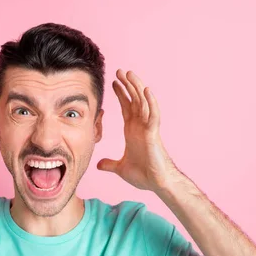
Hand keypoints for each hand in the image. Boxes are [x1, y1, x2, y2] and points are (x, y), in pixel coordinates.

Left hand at [97, 69, 177, 191]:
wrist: (157, 184)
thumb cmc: (144, 175)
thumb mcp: (120, 168)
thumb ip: (110, 164)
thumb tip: (98, 164)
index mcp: (133, 130)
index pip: (127, 107)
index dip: (121, 94)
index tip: (114, 82)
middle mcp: (141, 126)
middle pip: (134, 100)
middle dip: (127, 85)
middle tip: (119, 71)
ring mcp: (148, 128)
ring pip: (143, 102)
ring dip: (136, 87)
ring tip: (129, 73)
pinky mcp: (154, 134)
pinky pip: (154, 115)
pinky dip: (151, 102)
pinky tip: (146, 90)